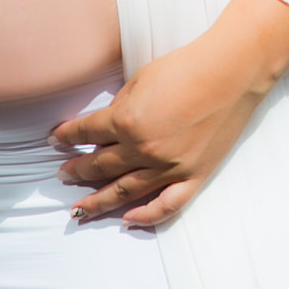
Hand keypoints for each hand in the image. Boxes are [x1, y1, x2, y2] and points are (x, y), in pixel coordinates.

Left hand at [49, 0, 288, 227]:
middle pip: (99, 166)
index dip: (66, 137)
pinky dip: (145, 217)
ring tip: (79, 209)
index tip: (56, 140)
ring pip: (124, 192)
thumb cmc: (188, 66)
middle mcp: (143, 148)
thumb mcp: (141, 79)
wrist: (233, 70)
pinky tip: (127, 221)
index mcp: (127, 120)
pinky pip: (166, 205)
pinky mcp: (194, 175)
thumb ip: (120, 107)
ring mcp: (169, 166)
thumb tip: (105, 127)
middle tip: (63, 175)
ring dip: (97, 201)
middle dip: (77, 171)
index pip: (85, 133)